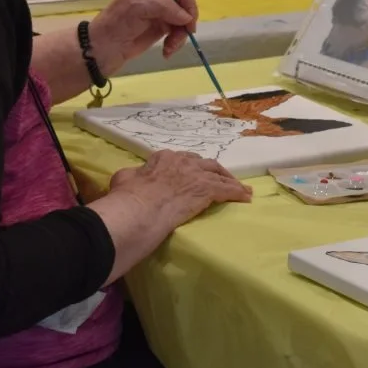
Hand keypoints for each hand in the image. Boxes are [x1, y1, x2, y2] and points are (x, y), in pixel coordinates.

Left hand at [87, 0, 198, 73]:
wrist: (104, 47)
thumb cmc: (118, 22)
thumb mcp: (140, 6)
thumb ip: (166, 7)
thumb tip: (187, 17)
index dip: (188, 7)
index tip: (189, 24)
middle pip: (185, 8)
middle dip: (184, 25)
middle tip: (178, 39)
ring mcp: (161, 13)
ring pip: (183, 23)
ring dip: (180, 37)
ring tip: (170, 49)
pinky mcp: (161, 28)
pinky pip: (177, 34)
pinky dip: (175, 43)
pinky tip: (167, 51)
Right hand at [108, 150, 250, 232]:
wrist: (139, 209)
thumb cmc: (128, 198)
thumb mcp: (123, 178)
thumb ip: (132, 174)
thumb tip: (133, 175)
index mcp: (163, 158)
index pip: (180, 160)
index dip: (188, 168)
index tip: (190, 174)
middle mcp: (182, 161)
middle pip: (203, 163)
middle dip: (212, 170)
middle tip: (218, 179)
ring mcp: (196, 174)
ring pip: (218, 174)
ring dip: (229, 180)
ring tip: (238, 187)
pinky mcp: (207, 189)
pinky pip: (227, 189)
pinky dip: (237, 193)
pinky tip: (245, 197)